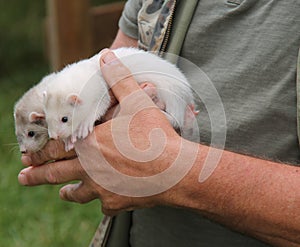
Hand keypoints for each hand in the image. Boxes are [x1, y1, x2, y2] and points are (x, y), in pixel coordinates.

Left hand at [18, 49, 184, 214]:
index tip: (26, 156)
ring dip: (68, 191)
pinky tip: (105, 200)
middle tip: (24, 177)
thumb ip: (118, 79)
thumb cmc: (154, 135)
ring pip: (78, 193)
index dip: (38, 152)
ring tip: (62, 192)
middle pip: (55, 173)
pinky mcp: (117, 203)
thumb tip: (105, 56)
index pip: (54, 148)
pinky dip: (103, 202)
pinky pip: (104, 206)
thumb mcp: (137, 101)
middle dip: (37, 175)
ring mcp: (102, 189)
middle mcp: (90, 169)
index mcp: (89, 144)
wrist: (174, 169)